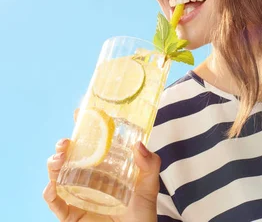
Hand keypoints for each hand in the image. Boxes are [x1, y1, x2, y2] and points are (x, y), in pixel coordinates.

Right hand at [44, 111, 161, 221]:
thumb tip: (139, 144)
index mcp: (104, 167)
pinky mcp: (71, 213)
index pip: (90, 144)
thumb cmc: (141, 212)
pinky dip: (49, 193)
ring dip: (53, 164)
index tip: (79, 113)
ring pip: (56, 175)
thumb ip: (149, 164)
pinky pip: (55, 202)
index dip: (82, 128)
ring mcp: (77, 194)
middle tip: (67, 142)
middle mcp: (87, 178)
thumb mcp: (149, 184)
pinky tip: (53, 186)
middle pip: (69, 157)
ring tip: (59, 158)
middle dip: (63, 146)